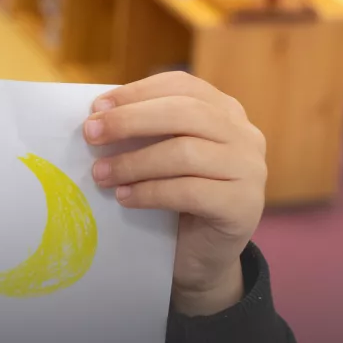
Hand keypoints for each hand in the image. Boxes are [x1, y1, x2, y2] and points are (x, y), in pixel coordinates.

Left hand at [84, 72, 266, 315]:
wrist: (202, 257)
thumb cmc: (176, 199)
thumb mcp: (162, 155)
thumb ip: (145, 131)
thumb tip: (98, 115)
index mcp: (226, 112)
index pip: (182, 86)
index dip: (138, 92)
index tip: (98, 106)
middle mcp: (245, 135)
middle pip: (185, 113)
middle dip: (131, 120)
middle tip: (91, 134)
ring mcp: (250, 170)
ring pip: (186, 153)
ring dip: (134, 162)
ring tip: (100, 174)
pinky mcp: (244, 206)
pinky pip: (190, 192)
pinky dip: (150, 192)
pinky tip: (124, 198)